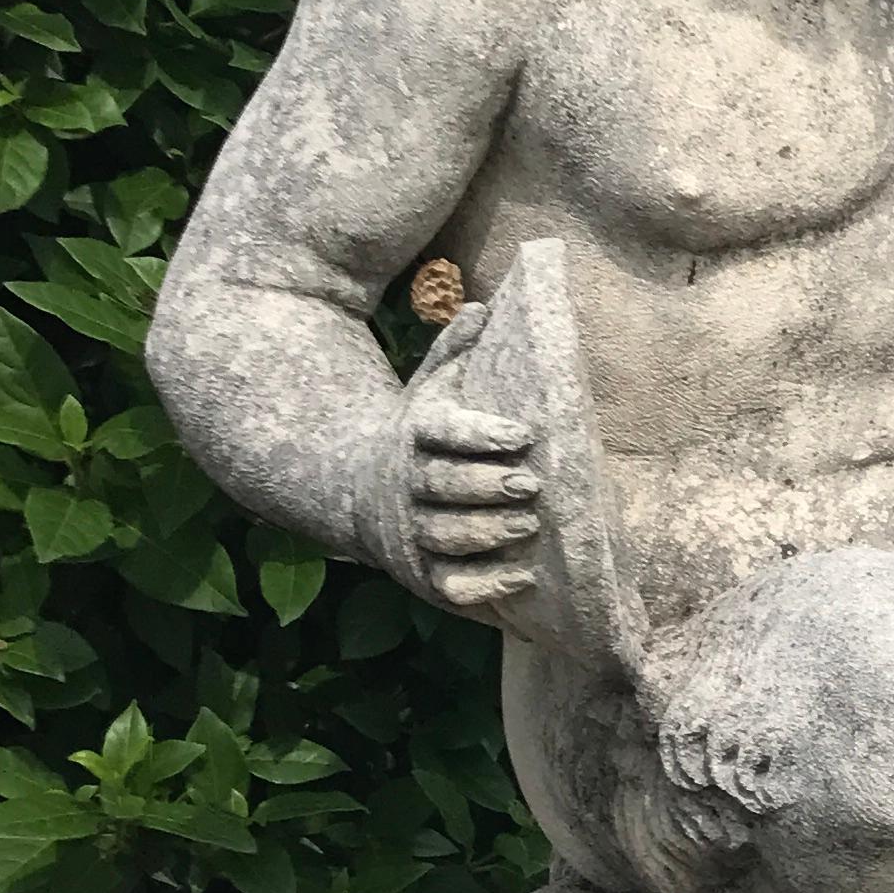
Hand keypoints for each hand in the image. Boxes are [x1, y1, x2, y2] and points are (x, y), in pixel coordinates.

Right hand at [366, 358, 542, 624]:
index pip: (442, 432)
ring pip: (443, 536)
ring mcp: (412, 532)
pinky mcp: (423, 574)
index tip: (521, 434)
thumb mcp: (430, 389)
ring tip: (528, 526)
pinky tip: (522, 579)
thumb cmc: (419, 435)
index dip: (479, 435)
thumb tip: (483, 305)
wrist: (361, 489)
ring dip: (486, 533)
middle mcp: (408, 485)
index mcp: (414, 435)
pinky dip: (484, 587)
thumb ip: (456, 351)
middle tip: (532, 484)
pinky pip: (450, 586)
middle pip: (441, 487)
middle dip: (486, 487)